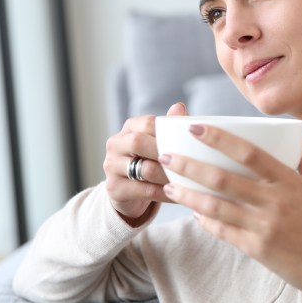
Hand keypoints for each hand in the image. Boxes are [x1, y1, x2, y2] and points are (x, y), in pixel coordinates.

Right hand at [103, 102, 187, 225]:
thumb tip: (180, 107)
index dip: (168, 131)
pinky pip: (145, 190)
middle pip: (139, 142)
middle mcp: (115, 144)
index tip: (190, 141)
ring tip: (189, 179)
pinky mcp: (114, 188)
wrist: (129, 193)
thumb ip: (169, 126)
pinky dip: (166, 193)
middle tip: (190, 161)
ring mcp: (111, 166)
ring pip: (144, 169)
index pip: (148, 123)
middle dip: (166, 152)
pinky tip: (181, 194)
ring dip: (169, 175)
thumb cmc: (150, 161)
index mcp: (129, 128)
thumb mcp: (158, 143)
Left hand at [160, 124, 301, 299]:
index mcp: (288, 180)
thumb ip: (301, 160)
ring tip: (169, 184)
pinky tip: (192, 212)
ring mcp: (264, 226)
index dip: (219, 138)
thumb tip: (288, 137)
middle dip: (190, 165)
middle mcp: (274, 201)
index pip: (248, 152)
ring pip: (216, 206)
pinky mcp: (257, 248)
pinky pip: (223, 231)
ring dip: (188, 194)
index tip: (195, 127)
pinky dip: (205, 220)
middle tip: (168, 156)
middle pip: (223, 178)